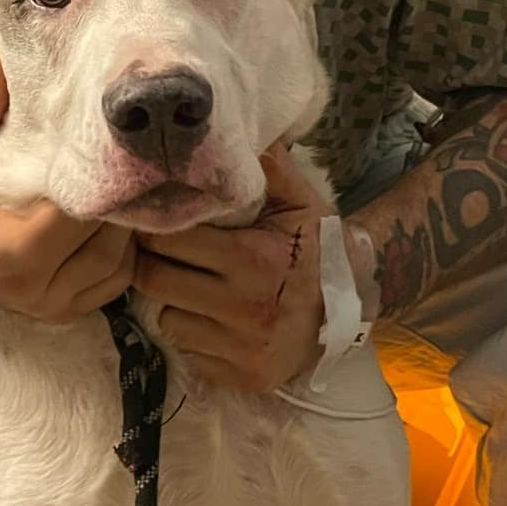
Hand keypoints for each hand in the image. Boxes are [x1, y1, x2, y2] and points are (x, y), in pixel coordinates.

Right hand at [0, 54, 136, 320]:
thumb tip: (2, 56)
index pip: (54, 227)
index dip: (81, 193)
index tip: (93, 155)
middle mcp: (25, 288)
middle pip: (96, 240)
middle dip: (112, 199)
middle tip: (125, 160)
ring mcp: (50, 305)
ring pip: (117, 260)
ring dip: (124, 223)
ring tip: (121, 185)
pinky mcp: (69, 312)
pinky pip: (119, 278)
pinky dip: (124, 248)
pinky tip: (113, 218)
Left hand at [132, 143, 331, 391]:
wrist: (353, 311)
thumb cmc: (317, 252)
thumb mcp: (302, 204)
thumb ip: (272, 168)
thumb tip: (256, 130)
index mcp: (251, 259)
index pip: (169, 240)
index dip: (159, 229)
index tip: (162, 224)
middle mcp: (243, 306)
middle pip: (154, 280)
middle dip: (153, 264)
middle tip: (165, 255)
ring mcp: (240, 346)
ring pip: (166, 319)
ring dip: (172, 302)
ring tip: (194, 287)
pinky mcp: (241, 376)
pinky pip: (188, 350)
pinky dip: (193, 334)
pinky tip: (213, 319)